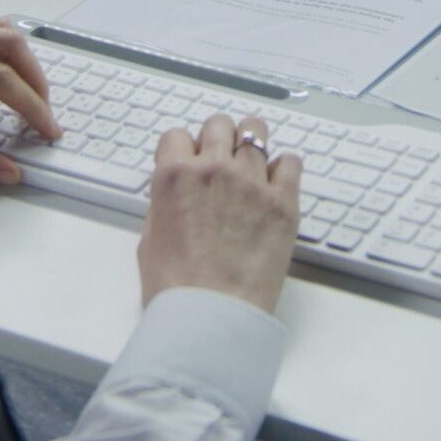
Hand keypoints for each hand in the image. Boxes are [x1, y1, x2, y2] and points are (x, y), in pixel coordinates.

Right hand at [140, 114, 301, 313]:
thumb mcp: (149, 241)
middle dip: (217, 139)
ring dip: (251, 143)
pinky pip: (291, 161)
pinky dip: (284, 168)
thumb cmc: (176, 290)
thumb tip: (174, 196)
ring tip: (251, 164)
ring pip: (257, 131)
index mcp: (174, 177)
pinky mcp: (283, 201)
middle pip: (218, 124)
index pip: (176, 136)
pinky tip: (276, 185)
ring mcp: (251, 182)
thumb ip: (163, 206)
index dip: (182, 151)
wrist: (212, 317)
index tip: (189, 163)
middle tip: (220, 161)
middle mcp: (213, 169)